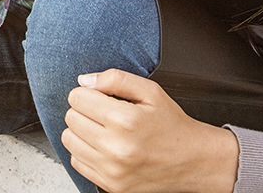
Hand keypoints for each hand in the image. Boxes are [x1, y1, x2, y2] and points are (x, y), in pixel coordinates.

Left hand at [63, 70, 239, 192]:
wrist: (194, 160)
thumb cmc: (172, 125)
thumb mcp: (150, 91)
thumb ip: (115, 79)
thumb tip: (85, 81)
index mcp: (126, 120)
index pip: (77, 98)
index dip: (87, 93)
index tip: (100, 97)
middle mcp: (117, 148)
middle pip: (71, 118)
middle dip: (84, 110)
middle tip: (105, 113)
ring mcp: (112, 170)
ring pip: (68, 140)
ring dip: (81, 131)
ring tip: (103, 129)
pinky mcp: (111, 185)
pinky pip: (76, 162)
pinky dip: (85, 151)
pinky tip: (104, 146)